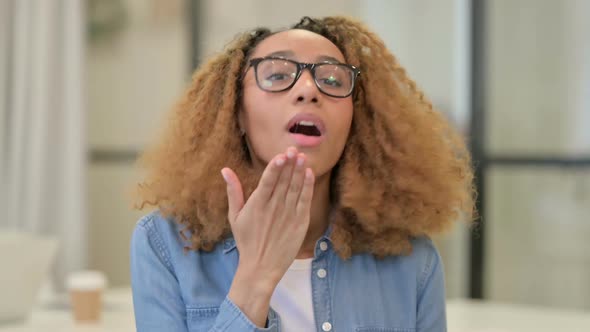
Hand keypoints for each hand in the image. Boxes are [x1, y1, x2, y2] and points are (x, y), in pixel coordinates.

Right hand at [221, 146, 314, 285]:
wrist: (261, 266)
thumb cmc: (247, 241)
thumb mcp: (235, 216)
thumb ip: (233, 191)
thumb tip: (225, 170)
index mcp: (257, 204)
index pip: (268, 180)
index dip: (276, 167)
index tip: (282, 155)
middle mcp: (274, 207)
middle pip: (284, 181)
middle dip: (290, 163)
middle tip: (295, 148)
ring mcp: (288, 214)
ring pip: (296, 188)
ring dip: (300, 171)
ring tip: (303, 157)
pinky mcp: (300, 222)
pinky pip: (305, 201)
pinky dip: (308, 187)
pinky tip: (309, 174)